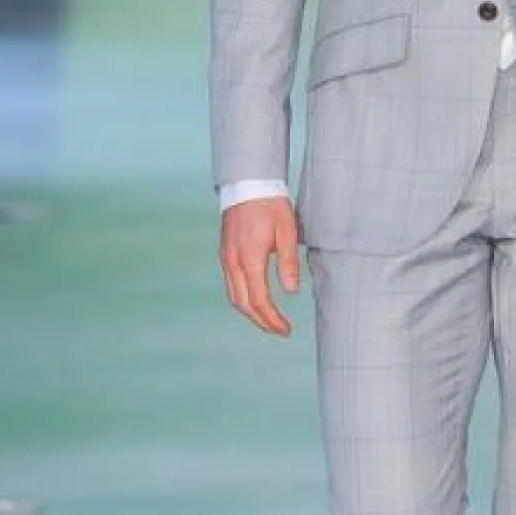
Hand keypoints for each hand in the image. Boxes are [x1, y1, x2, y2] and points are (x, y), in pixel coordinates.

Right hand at [219, 195, 300, 336]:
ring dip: (250, 313)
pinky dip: (242, 299)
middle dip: (260, 322)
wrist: (248, 183)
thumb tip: (291, 292)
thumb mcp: (287, 232)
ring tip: (268, 321)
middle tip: (279, 331)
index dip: (272, 319)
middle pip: (242, 304)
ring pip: (233, 296)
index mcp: (249, 258)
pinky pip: (230, 284)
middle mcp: (233, 262)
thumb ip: (288, 263)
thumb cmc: (271, 205)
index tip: (286, 330)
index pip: (259, 300)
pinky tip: (255, 300)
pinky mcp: (224, 253)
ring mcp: (225, 258)